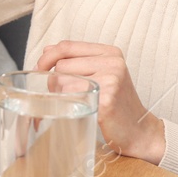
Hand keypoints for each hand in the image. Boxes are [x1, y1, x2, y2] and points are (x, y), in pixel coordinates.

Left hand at [35, 41, 165, 163]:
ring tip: (76, 102)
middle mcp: (112, 62)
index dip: (48, 56)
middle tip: (65, 95)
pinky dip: (68, 103)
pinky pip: (70, 95)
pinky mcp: (106, 98)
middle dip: (54, 81)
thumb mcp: (101, 74)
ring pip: (62, 80)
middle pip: (61, 65)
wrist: (138, 131)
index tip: (39, 67)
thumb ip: (76, 60)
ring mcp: (111, 79)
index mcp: (110, 52)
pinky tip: (81, 109)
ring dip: (59, 94)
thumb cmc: (115, 103)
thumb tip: (47, 49)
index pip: (67, 46)